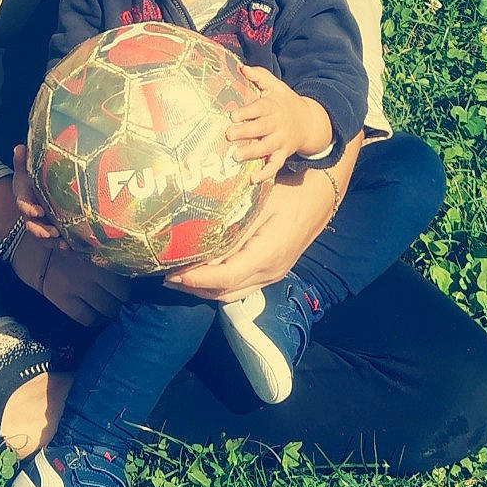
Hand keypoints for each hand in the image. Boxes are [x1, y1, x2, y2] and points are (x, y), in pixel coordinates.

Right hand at [8, 230, 128, 326]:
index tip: (125, 288)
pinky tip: (95, 316)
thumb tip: (125, 268)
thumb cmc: (58, 237)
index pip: (126, 279)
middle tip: (117, 299)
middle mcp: (92, 271)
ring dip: (109, 312)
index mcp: (99, 252)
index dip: (128, 287)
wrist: (27, 243)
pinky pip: (87, 318)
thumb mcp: (84, 239)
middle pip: (119, 297)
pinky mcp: (63, 300)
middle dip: (120, 301)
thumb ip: (103, 253)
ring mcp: (78, 287)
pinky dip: (94, 320)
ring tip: (107, 309)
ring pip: (106, 310)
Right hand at [12, 144, 57, 240]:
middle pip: (32, 226)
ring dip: (52, 241)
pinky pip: (55, 242)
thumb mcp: (26, 169)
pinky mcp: (52, 231)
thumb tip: (19, 147)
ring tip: (63, 242)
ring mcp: (41, 224)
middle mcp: (32, 214)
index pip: (23, 205)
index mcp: (25, 199)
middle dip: (41, 231)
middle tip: (52, 232)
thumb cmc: (32, 178)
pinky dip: (61, 245)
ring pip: (43, 237)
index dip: (29, 209)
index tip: (38, 211)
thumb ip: (22, 160)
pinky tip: (71, 246)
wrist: (38, 190)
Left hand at [165, 136, 361, 301]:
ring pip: (233, 292)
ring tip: (179, 277)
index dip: (197, 279)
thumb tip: (200, 233)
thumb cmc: (289, 193)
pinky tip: (203, 272)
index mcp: (268, 254)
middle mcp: (270, 271)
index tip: (173, 274)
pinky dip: (219, 284)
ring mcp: (273, 274)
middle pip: (226, 291)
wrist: (320, 197)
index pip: (226, 276)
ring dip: (204, 288)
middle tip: (166, 276)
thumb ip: (234, 221)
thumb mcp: (260, 202)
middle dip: (194, 288)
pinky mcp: (272, 271)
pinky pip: (241, 285)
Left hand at [227, 67, 332, 180]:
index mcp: (273, 106)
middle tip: (229, 135)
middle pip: (261, 128)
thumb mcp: (275, 86)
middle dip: (246, 132)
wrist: (309, 121)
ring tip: (236, 157)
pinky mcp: (283, 154)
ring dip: (252, 153)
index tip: (233, 115)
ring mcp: (280, 140)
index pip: (260, 108)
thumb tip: (242, 67)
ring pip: (267, 147)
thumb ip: (259, 76)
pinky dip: (266, 173)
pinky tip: (254, 179)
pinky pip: (275, 165)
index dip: (247, 112)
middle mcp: (277, 124)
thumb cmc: (284, 102)